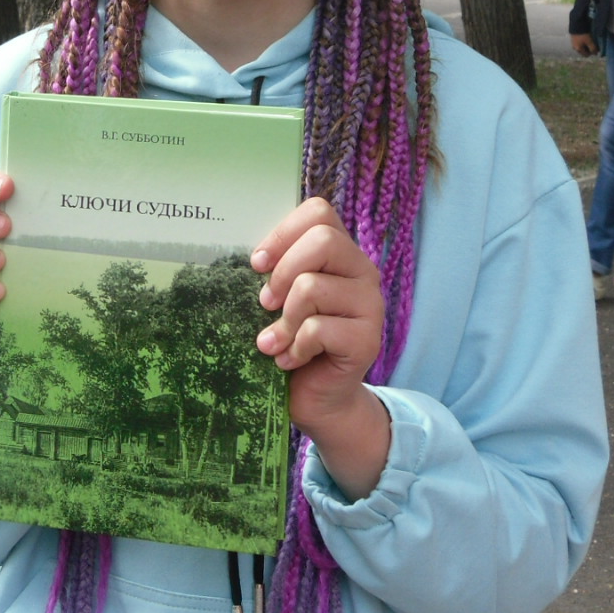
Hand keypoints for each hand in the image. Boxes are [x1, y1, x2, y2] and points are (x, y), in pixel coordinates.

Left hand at [252, 198, 389, 498]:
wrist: (319, 399)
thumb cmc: (293, 342)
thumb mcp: (281, 300)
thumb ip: (276, 272)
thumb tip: (242, 257)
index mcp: (342, 255)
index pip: (319, 212)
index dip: (282, 233)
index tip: (257, 265)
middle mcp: (363, 273)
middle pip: (323, 241)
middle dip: (283, 273)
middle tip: (266, 303)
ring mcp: (370, 306)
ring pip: (312, 287)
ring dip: (283, 320)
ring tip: (276, 341)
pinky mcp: (368, 340)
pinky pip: (317, 329)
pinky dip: (294, 347)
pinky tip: (290, 360)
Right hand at [570, 32, 596, 56]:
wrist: (576, 24)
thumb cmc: (583, 34)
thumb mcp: (590, 41)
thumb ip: (593, 48)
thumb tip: (596, 53)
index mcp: (578, 49)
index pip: (586, 55)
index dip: (592, 53)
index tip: (596, 48)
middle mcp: (575, 48)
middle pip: (584, 51)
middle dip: (589, 48)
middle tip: (593, 43)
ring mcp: (573, 43)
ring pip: (582, 46)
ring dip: (586, 44)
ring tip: (590, 39)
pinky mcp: (573, 38)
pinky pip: (579, 42)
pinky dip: (583, 41)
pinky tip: (586, 37)